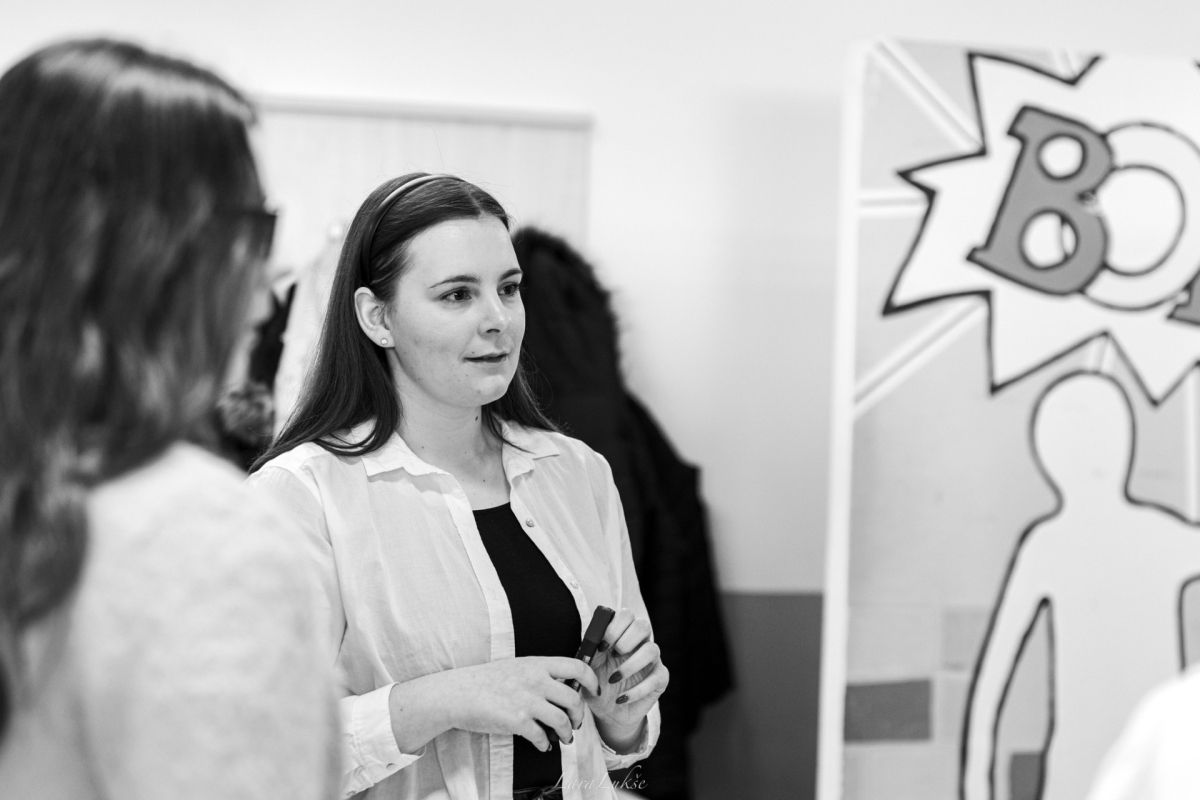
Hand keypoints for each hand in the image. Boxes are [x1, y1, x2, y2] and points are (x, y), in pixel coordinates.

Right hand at [444, 656, 600, 751]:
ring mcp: (527, 701)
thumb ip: (540, 674)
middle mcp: (536, 680)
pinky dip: (544, 744)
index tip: (594, 691)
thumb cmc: (486, 681)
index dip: (592, 680)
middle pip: (574, 699)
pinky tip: (541, 745)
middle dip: (579, 716)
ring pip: (562, 721)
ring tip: (563, 738)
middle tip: (575, 723)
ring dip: (567, 733)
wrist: (458, 693)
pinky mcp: (517, 721)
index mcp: (537, 664)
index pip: (577, 667)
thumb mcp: (517, 667)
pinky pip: (541, 737)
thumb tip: (562, 688)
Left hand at [584, 609, 668, 749]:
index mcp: (622, 634)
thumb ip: (588, 653)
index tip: (602, 646)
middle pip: (643, 626)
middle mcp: (640, 643)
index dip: (615, 627)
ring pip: (652, 649)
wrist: (607, 713)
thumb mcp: (588, 669)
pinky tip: (621, 698)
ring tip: (613, 679)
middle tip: (613, 656)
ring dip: (630, 664)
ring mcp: (652, 660)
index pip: (626, 615)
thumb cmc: (597, 685)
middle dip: (626, 640)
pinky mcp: (660, 679)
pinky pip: (656, 678)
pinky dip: (637, 690)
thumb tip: (588, 642)